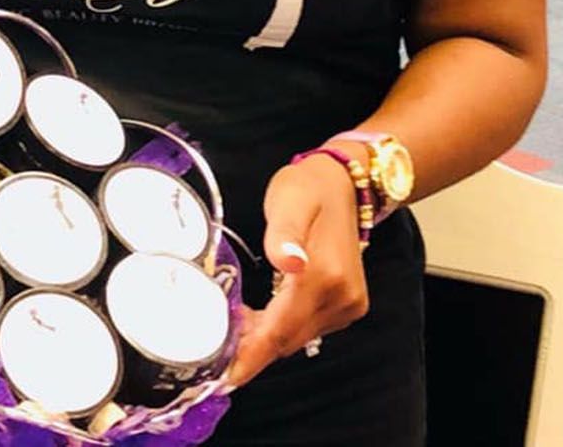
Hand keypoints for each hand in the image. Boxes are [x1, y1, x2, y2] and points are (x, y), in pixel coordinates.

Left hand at [227, 154, 369, 386]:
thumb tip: (288, 261)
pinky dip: (282, 328)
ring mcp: (348, 303)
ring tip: (233, 326)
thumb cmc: (309, 188)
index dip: (252, 356)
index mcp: (325, 275)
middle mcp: (342, 297)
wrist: (344, 182)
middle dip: (253, 347)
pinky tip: (260, 318)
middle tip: (214, 344)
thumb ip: (285, 233)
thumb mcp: (290, 200)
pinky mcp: (348, 304)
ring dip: (266, 338)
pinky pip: (308, 327)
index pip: (282, 330)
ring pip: (297, 337)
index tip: (225, 379)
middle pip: (288, 339)